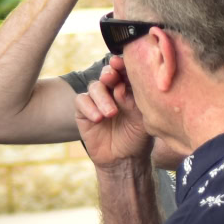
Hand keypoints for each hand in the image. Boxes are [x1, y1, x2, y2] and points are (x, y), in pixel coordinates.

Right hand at [75, 56, 154, 170]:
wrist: (124, 160)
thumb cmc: (137, 137)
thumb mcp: (141, 118)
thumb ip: (132, 101)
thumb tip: (120, 87)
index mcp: (129, 89)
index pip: (124, 71)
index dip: (121, 64)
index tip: (119, 63)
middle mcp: (112, 91)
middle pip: (107, 73)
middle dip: (108, 73)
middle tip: (111, 78)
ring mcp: (97, 100)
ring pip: (94, 86)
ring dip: (102, 97)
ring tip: (111, 114)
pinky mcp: (83, 111)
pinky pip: (81, 101)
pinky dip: (89, 107)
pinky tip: (99, 118)